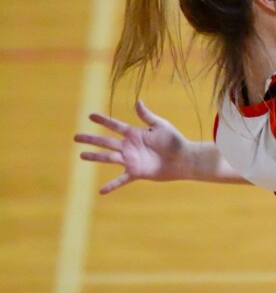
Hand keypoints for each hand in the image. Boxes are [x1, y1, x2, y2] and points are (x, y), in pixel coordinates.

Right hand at [75, 99, 190, 193]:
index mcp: (134, 134)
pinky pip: (121, 180)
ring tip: (81, 156)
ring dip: (95, 157)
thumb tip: (137, 101)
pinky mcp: (136, 173)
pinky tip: (101, 191)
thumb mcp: (160, 125)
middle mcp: (129, 147)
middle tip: (76, 137)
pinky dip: (111, 185)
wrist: (183, 159)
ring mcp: (131, 160)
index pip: (114, 126)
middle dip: (91, 139)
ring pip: (108, 158)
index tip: (90, 116)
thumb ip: (147, 116)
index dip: (103, 120)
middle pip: (106, 142)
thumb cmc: (174, 141)